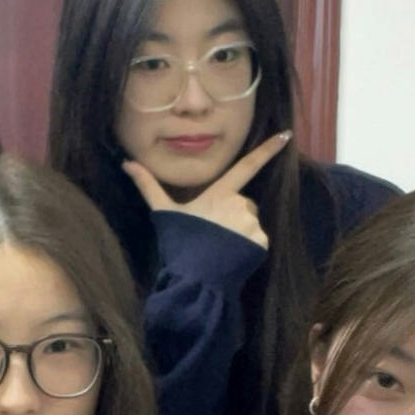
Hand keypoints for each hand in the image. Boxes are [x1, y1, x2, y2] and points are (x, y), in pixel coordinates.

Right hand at [122, 130, 291, 248]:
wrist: (195, 279)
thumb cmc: (178, 243)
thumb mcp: (163, 212)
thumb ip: (148, 185)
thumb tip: (126, 163)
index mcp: (219, 193)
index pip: (247, 166)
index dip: (267, 149)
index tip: (287, 135)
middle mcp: (240, 204)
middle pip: (242, 203)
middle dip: (232, 214)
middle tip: (211, 234)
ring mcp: (252, 224)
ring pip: (249, 222)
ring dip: (239, 231)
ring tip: (219, 248)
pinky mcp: (261, 243)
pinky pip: (257, 240)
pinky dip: (247, 247)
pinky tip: (230, 257)